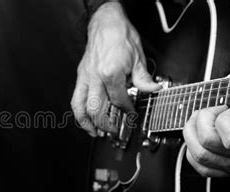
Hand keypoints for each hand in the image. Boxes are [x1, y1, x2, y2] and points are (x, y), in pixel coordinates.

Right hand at [71, 2, 160, 136]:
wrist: (106, 22)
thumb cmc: (120, 35)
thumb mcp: (138, 57)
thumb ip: (144, 78)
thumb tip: (153, 90)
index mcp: (111, 74)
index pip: (119, 100)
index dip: (127, 111)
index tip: (131, 115)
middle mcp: (95, 77)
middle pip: (96, 109)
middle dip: (104, 124)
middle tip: (111, 130)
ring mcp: (85, 76)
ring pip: (79, 105)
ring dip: (85, 122)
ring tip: (93, 131)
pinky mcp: (81, 75)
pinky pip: (76, 97)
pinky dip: (79, 110)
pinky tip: (86, 116)